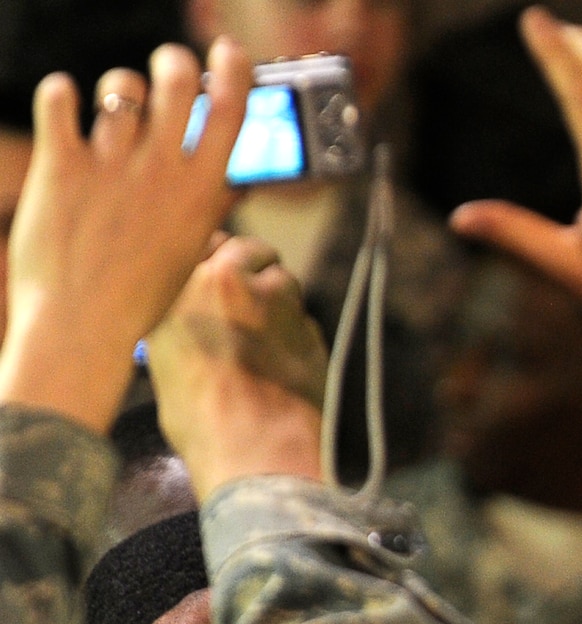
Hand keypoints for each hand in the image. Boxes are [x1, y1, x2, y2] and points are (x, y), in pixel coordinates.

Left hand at [0, 41, 249, 431]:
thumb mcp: (191, 250)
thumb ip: (208, 206)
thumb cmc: (140, 297)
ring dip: (119, 87)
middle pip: (177, 81)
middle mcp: (161, 169)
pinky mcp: (63, 166)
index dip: (233, 70)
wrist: (81, 325)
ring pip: (120, 88)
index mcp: (202, 191)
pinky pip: (60, 101)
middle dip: (174, 64)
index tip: (228, 52)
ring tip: (114, 104)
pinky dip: (62, 93)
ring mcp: (111, 165)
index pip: (232, 110)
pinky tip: (65, 100)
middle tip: (168, 70)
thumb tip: (231, 180)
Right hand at [147, 236, 324, 499]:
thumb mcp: (167, 358)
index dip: (216, 257)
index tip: (218, 270)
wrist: (255, 447)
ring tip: (263, 338)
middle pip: (251, 251)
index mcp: (184, 284)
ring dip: (278, 299)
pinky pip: (303, 320)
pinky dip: (295, 333)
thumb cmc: (198, 415)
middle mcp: (232, 281)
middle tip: (249, 291)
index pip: (206, 244)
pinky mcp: (312, 328)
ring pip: (284, 282)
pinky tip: (283, 365)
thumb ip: (184, 318)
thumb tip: (194, 313)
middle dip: (254, 266)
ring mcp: (279, 302)